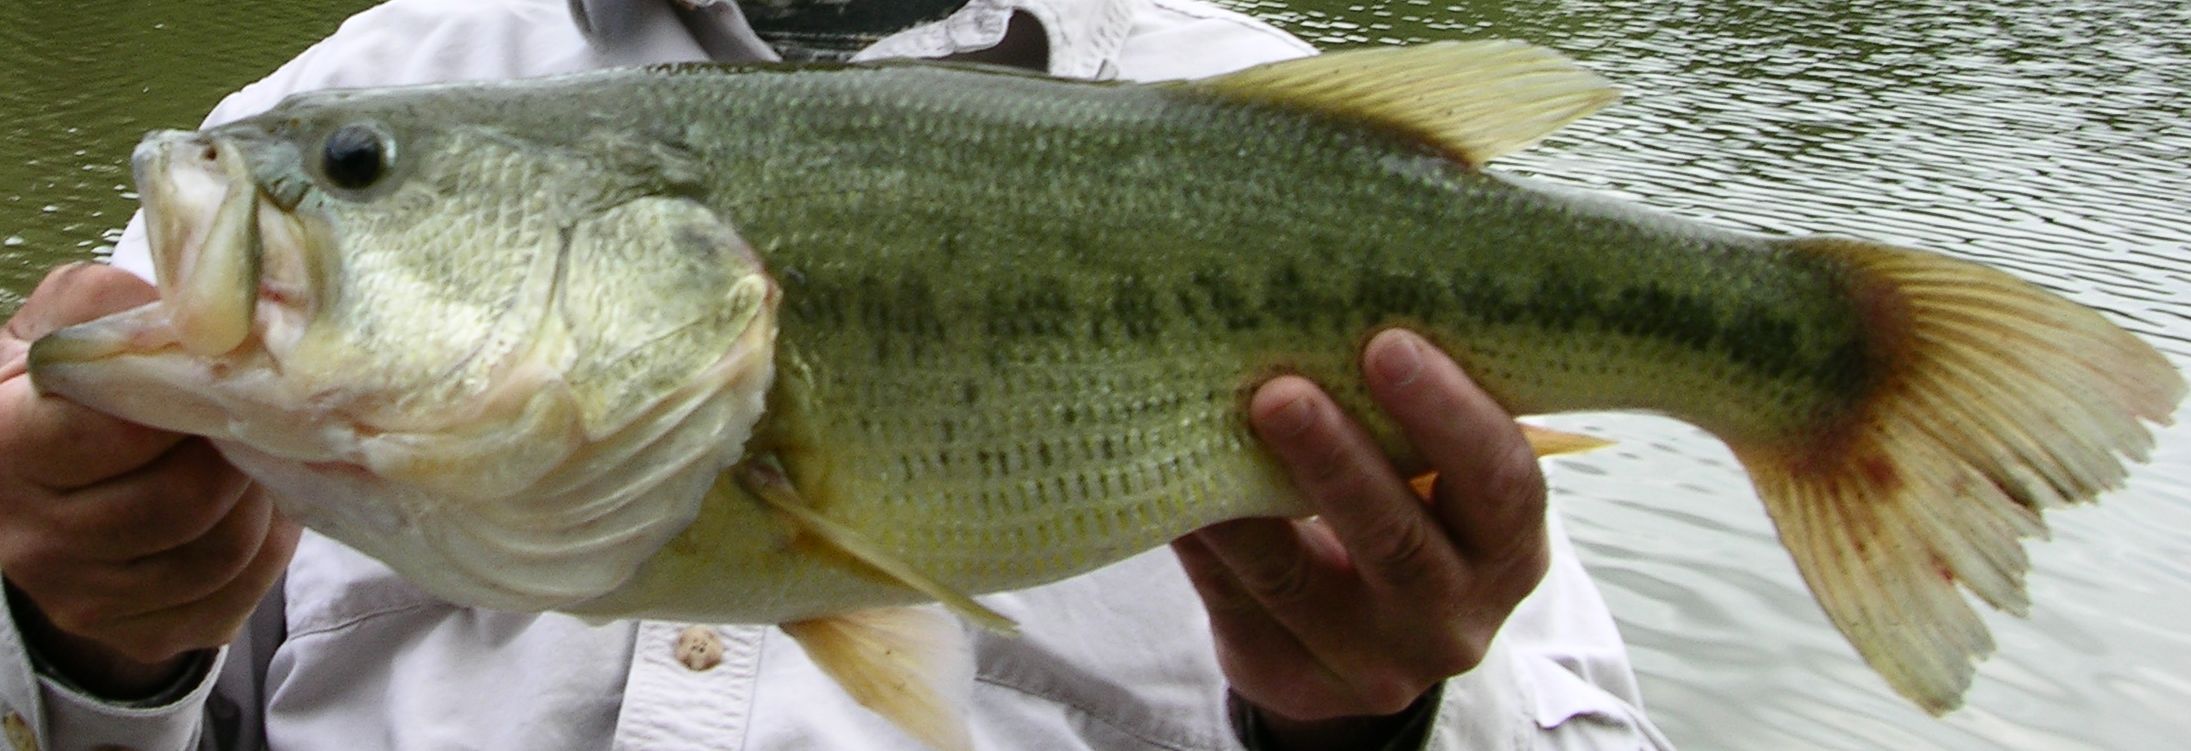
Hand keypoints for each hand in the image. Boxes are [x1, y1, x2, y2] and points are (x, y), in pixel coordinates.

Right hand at [0, 263, 298, 697]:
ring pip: (219, 552)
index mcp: (5, 444)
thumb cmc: (61, 392)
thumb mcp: (63, 325)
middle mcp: (31, 534)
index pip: (118, 429)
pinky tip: (254, 507)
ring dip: (261, 498)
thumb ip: (114, 305)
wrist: (40, 486)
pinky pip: (234, 597)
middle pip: (183, 499)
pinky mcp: (138, 634)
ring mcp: (82, 597)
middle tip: (254, 416)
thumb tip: (202, 297)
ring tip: (254, 457)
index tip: (213, 372)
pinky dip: (266, 548)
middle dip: (237, 451)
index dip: (185, 398)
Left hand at [1171, 328, 1550, 747]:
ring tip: (1202, 435)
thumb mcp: (1435, 480)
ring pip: (1295, 580)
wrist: (1363, 640)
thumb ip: (1407, 417)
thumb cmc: (1406, 515)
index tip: (1388, 344)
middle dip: (1337, 462)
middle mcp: (1452, 617)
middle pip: (1396, 540)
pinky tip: (1170, 488)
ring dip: (1243, 505)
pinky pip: (1234, 603)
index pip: (1499, 482)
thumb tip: (1322, 300)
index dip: (1449, 416)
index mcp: (1506, 549)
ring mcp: (1370, 662)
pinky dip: (1202, 540)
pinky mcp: (1290, 678)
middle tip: (1281, 391)